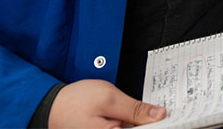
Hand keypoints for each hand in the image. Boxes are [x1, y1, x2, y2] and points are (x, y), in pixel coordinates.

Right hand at [49, 79, 166, 128]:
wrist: (50, 106)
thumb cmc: (74, 102)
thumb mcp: (109, 98)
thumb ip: (135, 109)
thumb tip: (159, 114)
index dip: (160, 124)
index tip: (172, 116)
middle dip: (151, 123)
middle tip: (162, 111)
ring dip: (142, 123)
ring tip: (150, 112)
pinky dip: (132, 123)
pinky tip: (137, 116)